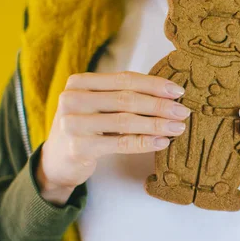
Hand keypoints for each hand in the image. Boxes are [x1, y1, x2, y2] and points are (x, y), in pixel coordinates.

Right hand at [37, 71, 190, 205]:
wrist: (56, 161)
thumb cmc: (85, 128)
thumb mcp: (96, 106)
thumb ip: (121, 96)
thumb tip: (169, 94)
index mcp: (79, 82)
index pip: (124, 79)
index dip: (154, 84)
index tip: (178, 91)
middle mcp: (72, 98)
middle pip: (127, 98)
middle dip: (160, 105)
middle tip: (184, 111)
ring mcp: (73, 123)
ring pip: (126, 121)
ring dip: (157, 124)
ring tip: (178, 127)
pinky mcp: (78, 147)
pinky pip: (120, 142)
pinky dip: (145, 142)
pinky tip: (163, 142)